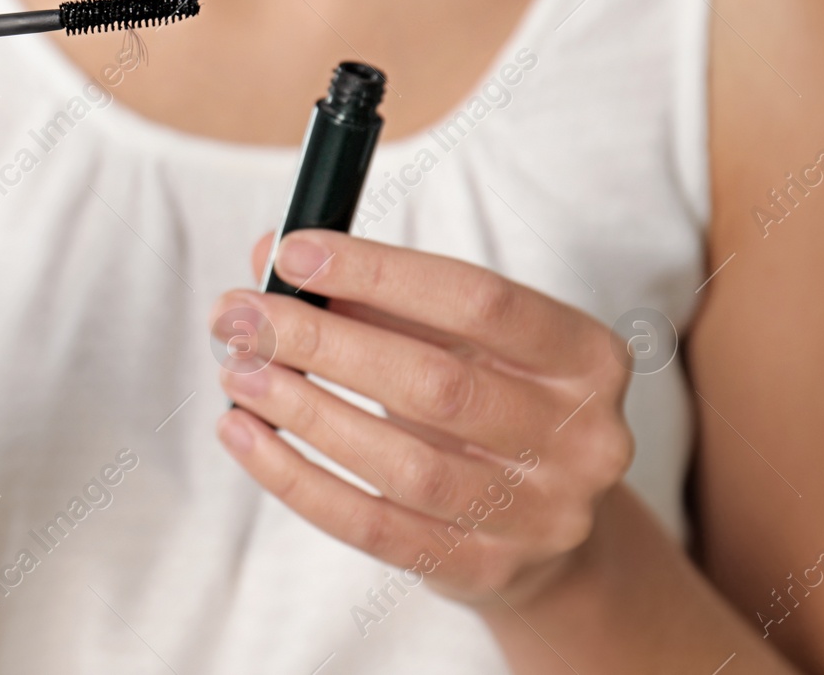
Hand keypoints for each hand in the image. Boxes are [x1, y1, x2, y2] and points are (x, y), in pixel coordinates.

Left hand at [210, 229, 633, 607]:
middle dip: (321, 343)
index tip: (292, 253)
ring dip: (303, 411)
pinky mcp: (483, 570)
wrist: (549, 528)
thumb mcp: (458, 339)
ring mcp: (538, 515)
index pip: (478, 300)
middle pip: (433, 383)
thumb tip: (273, 253)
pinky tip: (243, 435)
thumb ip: (375, 295)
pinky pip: (373, 527)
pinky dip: (296, 479)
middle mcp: (581, 438)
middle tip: (240, 317)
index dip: (379, 272)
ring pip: (402, 463)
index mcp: (586, 355)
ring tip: (237, 372)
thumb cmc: (489, 402)